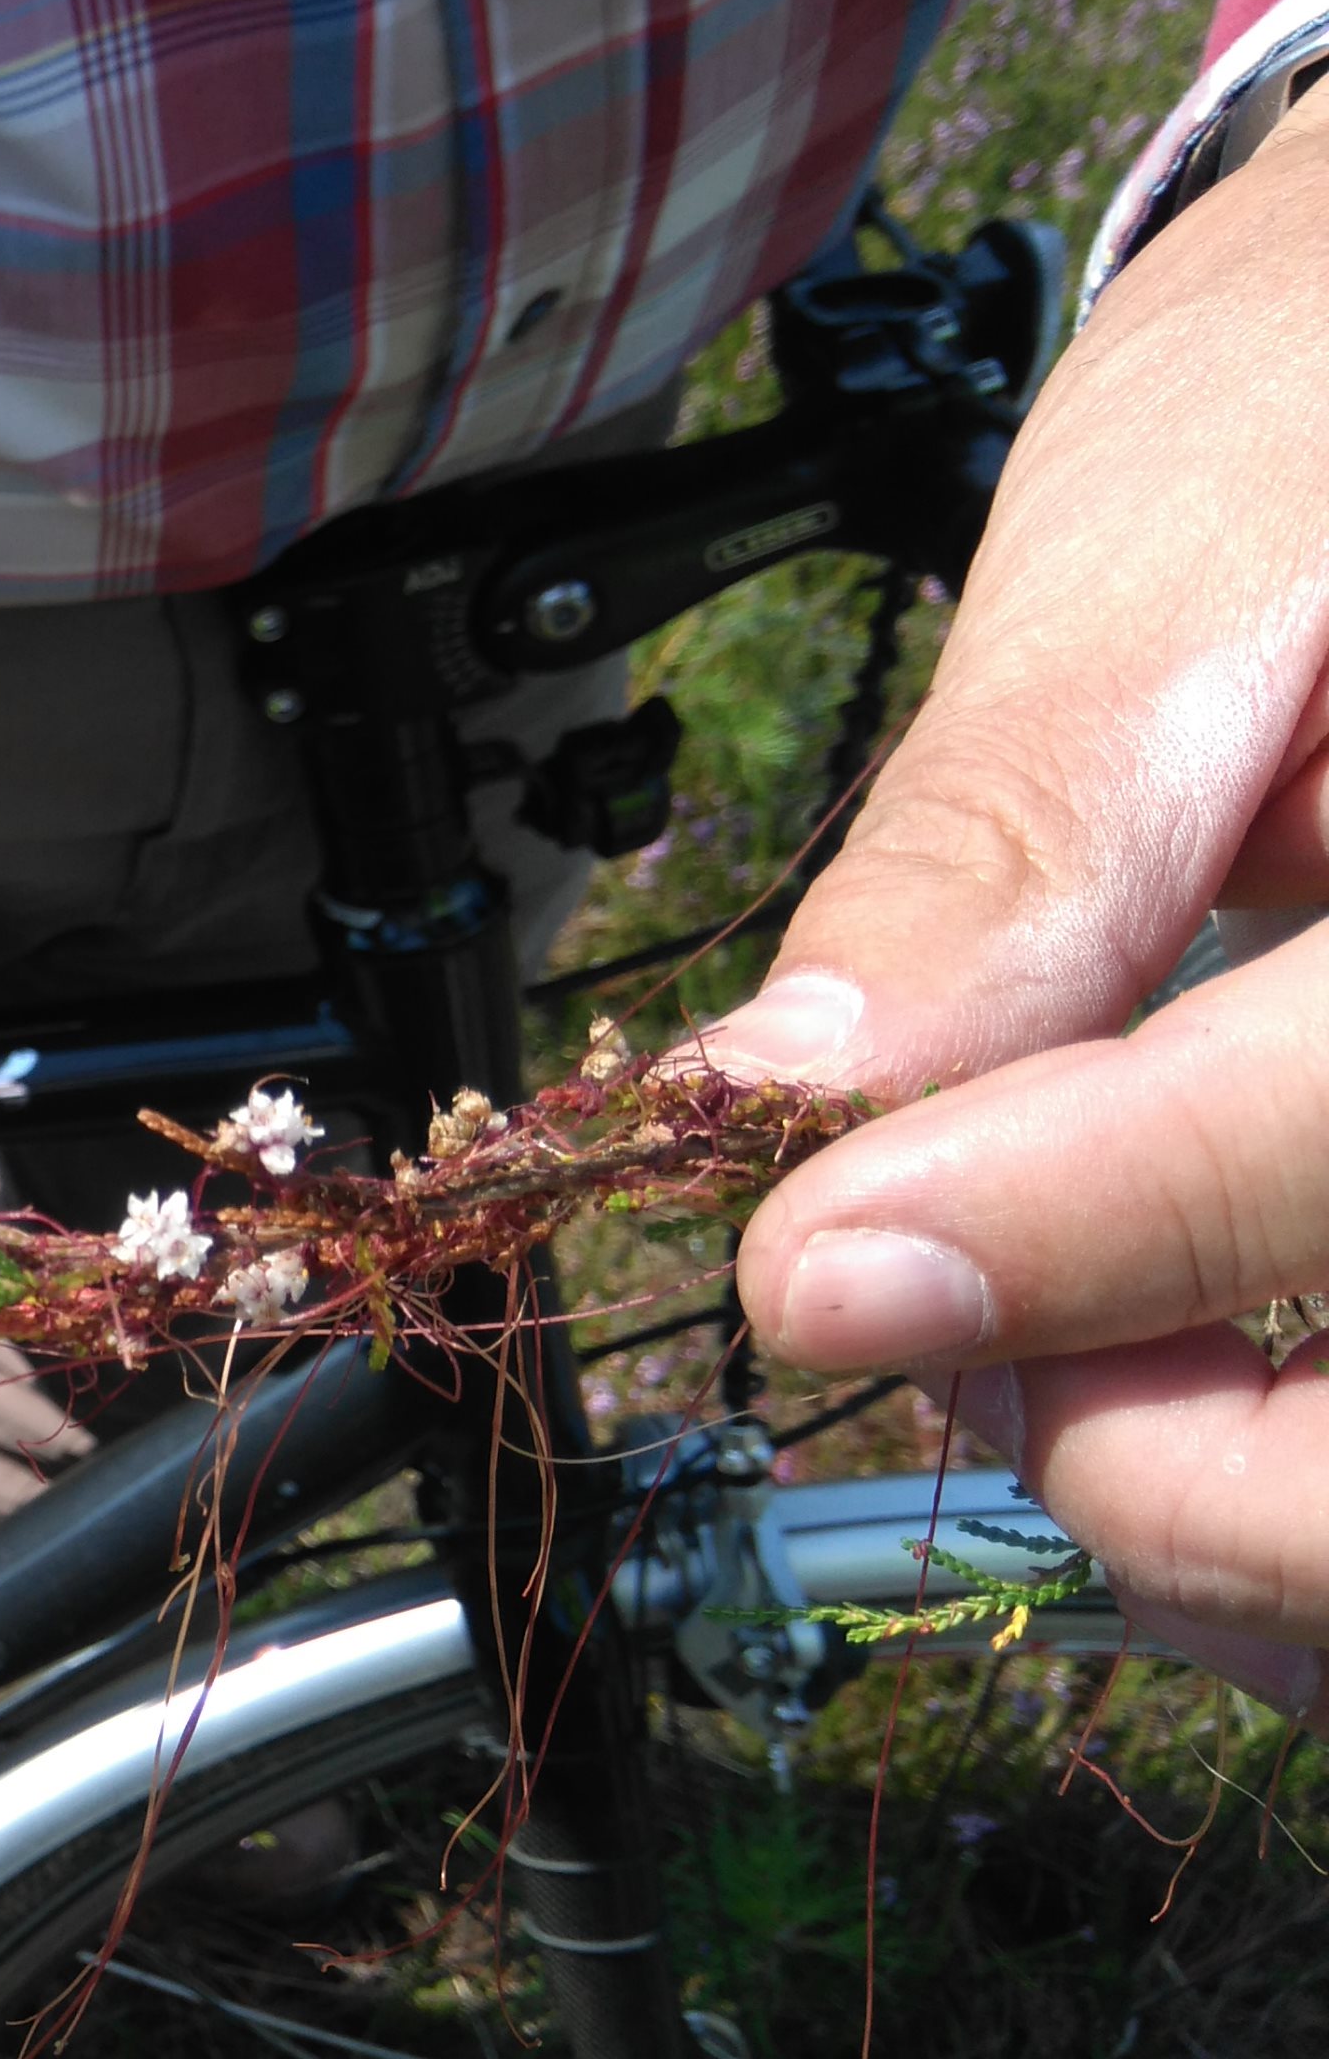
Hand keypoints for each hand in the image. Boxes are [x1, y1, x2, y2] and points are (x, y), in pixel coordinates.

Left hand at [714, 91, 1328, 1719]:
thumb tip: (790, 1100)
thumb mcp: (1201, 547)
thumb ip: (1021, 843)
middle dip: (1163, 1461)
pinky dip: (1268, 1505)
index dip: (1073, 1234)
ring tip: (1042, 1347)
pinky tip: (1153, 1377)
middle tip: (937, 1323)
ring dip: (1211, 1512)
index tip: (813, 1272)